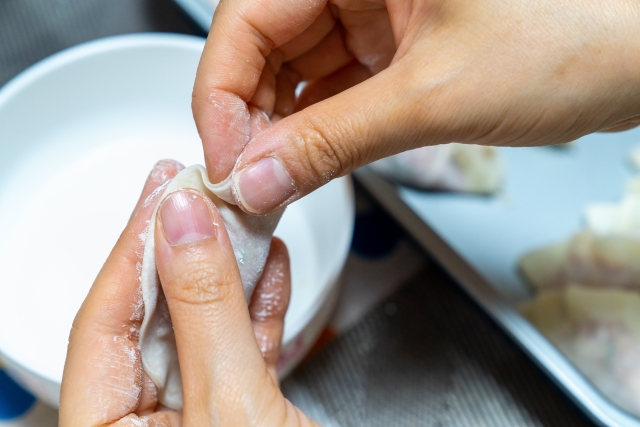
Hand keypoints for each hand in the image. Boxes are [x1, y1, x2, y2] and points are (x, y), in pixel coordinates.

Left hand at [59, 160, 317, 426]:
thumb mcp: (230, 401)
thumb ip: (206, 310)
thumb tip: (186, 225)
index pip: (103, 325)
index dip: (134, 250)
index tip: (163, 192)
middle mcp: (146, 424)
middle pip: (154, 320)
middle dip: (186, 252)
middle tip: (200, 191)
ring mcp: (197, 417)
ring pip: (202, 329)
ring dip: (230, 273)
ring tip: (241, 217)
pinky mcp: (240, 415)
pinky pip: (239, 350)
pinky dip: (258, 308)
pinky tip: (270, 265)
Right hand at [192, 0, 639, 213]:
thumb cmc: (578, 34)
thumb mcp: (435, 96)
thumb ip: (334, 142)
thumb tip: (259, 178)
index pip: (247, 17)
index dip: (221, 93)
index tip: (225, 160)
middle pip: (265, 43)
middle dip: (250, 117)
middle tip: (246, 181)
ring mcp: (378, 7)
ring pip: (298, 67)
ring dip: (282, 127)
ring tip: (274, 181)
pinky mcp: (398, 42)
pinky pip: (337, 83)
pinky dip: (320, 125)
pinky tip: (309, 161)